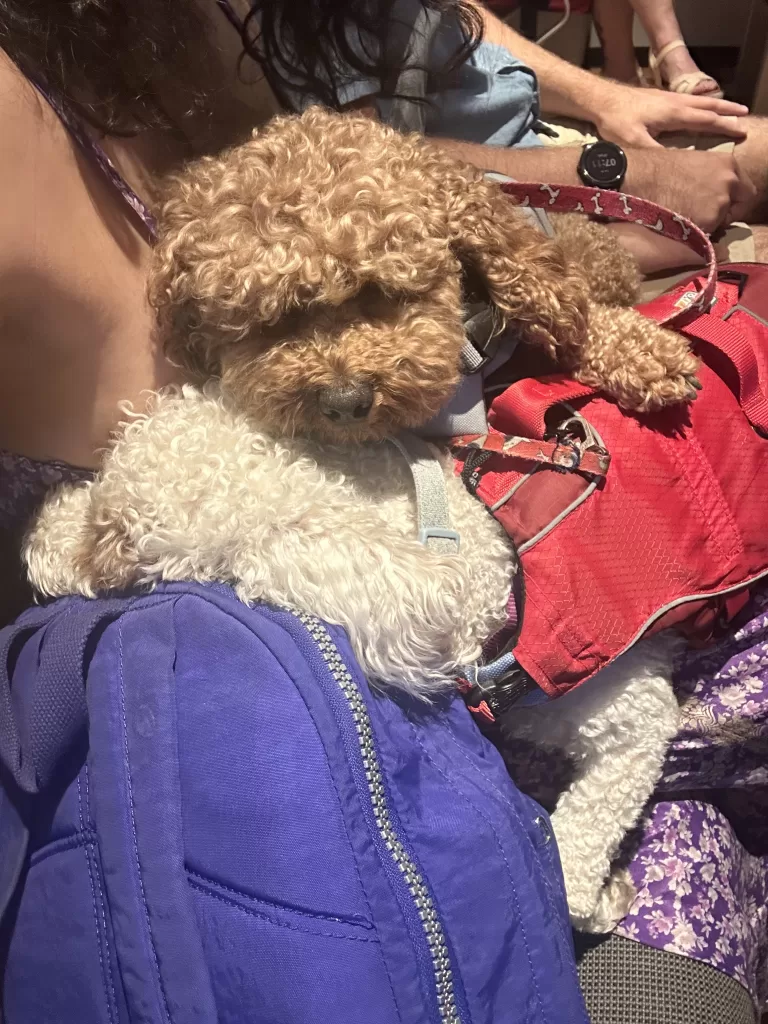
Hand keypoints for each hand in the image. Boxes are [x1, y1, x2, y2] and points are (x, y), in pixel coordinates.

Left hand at [593, 83, 748, 149]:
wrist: (601, 99)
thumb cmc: (616, 121)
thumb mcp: (634, 142)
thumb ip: (655, 152)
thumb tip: (674, 164)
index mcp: (673, 113)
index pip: (706, 119)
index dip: (724, 125)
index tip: (740, 131)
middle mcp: (675, 102)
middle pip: (708, 105)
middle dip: (728, 111)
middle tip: (745, 116)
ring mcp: (668, 98)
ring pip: (699, 100)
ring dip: (717, 104)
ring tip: (731, 108)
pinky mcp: (661, 97)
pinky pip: (689, 100)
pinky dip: (702, 102)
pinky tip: (701, 106)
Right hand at [625, 149, 756, 233]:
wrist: (641, 177)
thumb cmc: (659, 168)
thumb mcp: (695, 163)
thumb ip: (712, 177)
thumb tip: (716, 192)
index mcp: (729, 164)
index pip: (746, 192)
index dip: (733, 201)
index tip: (720, 206)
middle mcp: (730, 181)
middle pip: (736, 208)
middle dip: (722, 214)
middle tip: (700, 213)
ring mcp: (720, 202)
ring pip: (720, 223)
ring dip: (707, 224)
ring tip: (684, 216)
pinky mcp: (707, 220)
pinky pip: (707, 233)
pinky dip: (695, 232)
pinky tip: (678, 223)